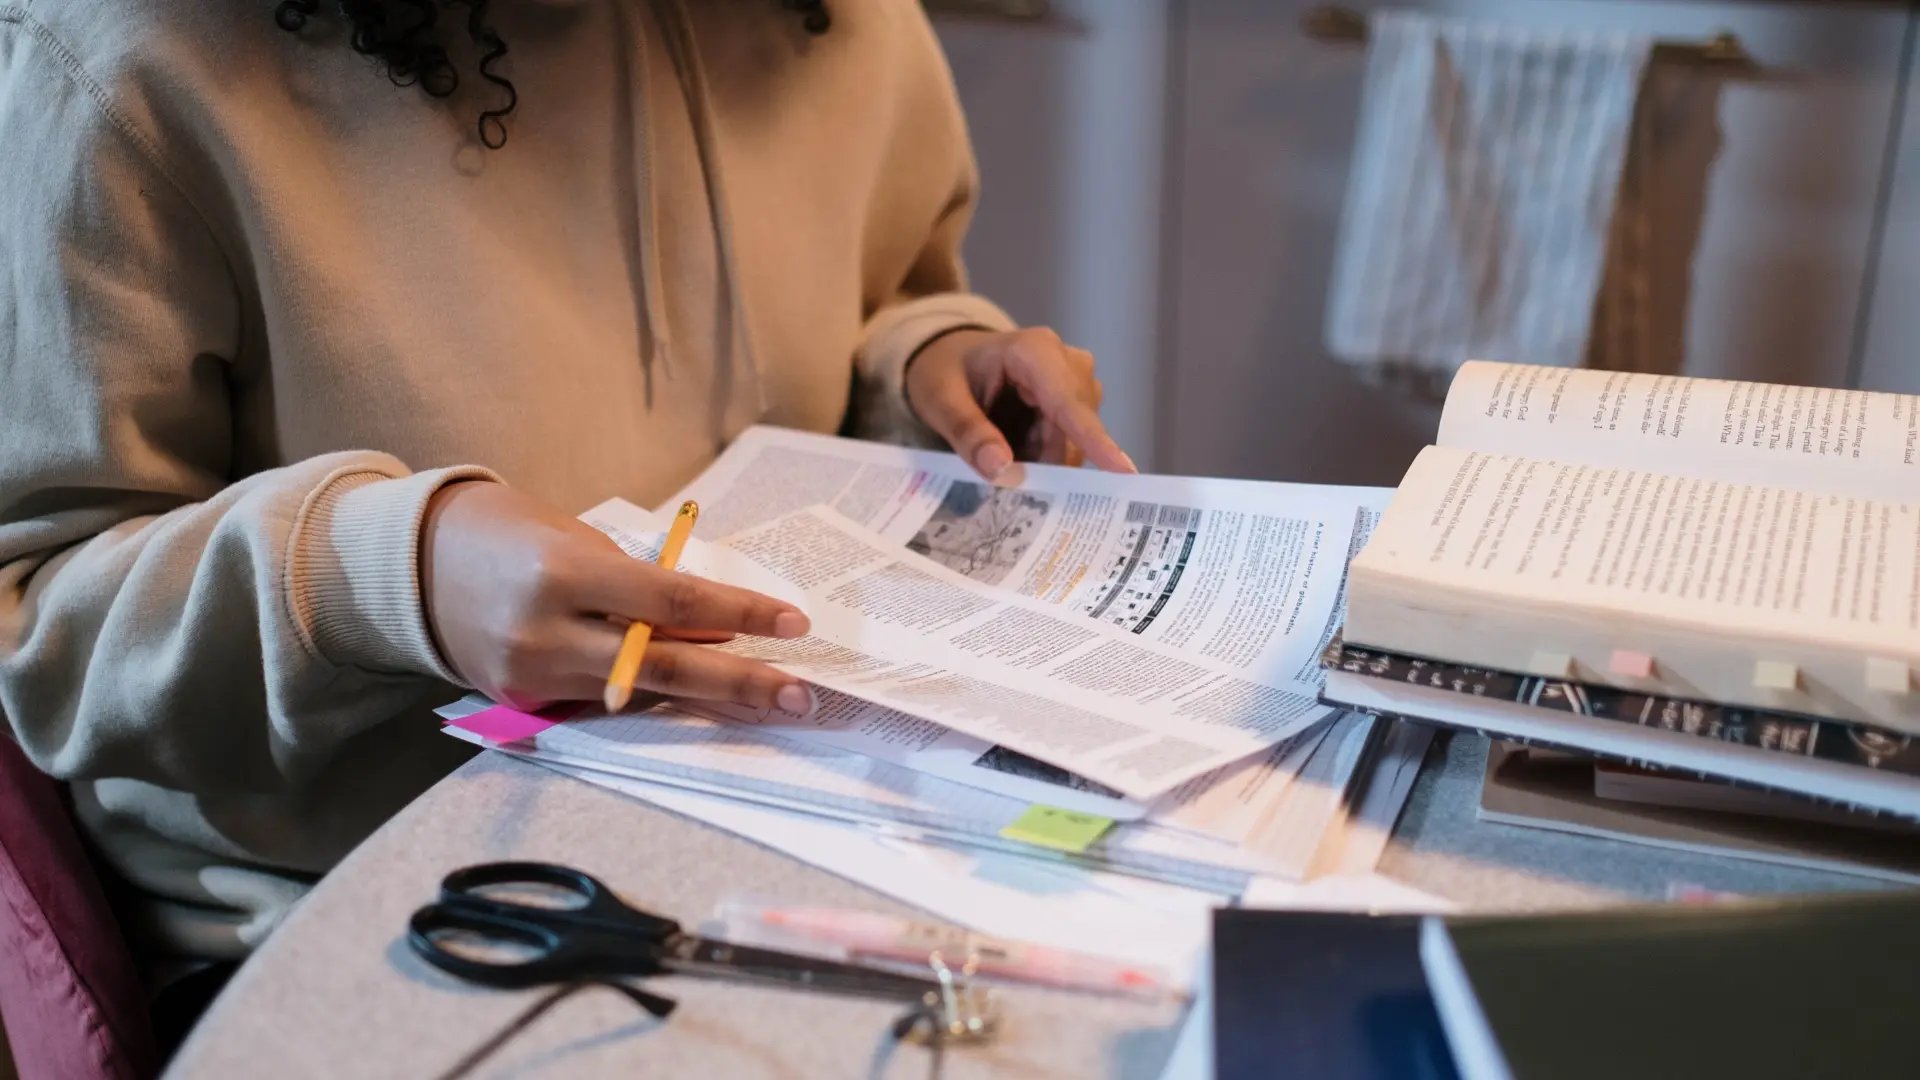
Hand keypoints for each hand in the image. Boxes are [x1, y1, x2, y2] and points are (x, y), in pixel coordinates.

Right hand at [418, 482, 813, 713]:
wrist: (418, 564)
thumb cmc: (513, 533)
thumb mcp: (581, 541)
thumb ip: (641, 587)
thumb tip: (714, 629)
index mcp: (564, 575)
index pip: (671, 603)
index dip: (736, 616)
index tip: (790, 623)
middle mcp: (546, 633)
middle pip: (664, 667)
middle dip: (740, 684)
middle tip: (801, 695)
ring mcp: (531, 676)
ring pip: (639, 696)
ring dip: (709, 701)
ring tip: (768, 703)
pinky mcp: (521, 703)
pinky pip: (603, 704)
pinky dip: (652, 701)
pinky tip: (700, 704)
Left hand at [905, 327, 1136, 479]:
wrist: (950, 359)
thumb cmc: (944, 371)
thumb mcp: (940, 400)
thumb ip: (968, 433)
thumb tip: (1002, 470)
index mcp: (1033, 350)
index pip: (1067, 401)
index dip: (1094, 439)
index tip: (1124, 471)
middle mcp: (1067, 363)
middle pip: (1073, 430)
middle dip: (1043, 462)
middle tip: (1008, 491)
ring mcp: (1076, 384)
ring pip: (1072, 442)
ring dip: (1039, 461)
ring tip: (1000, 463)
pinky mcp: (1075, 404)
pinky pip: (1068, 444)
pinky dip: (1041, 458)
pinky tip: (1016, 458)